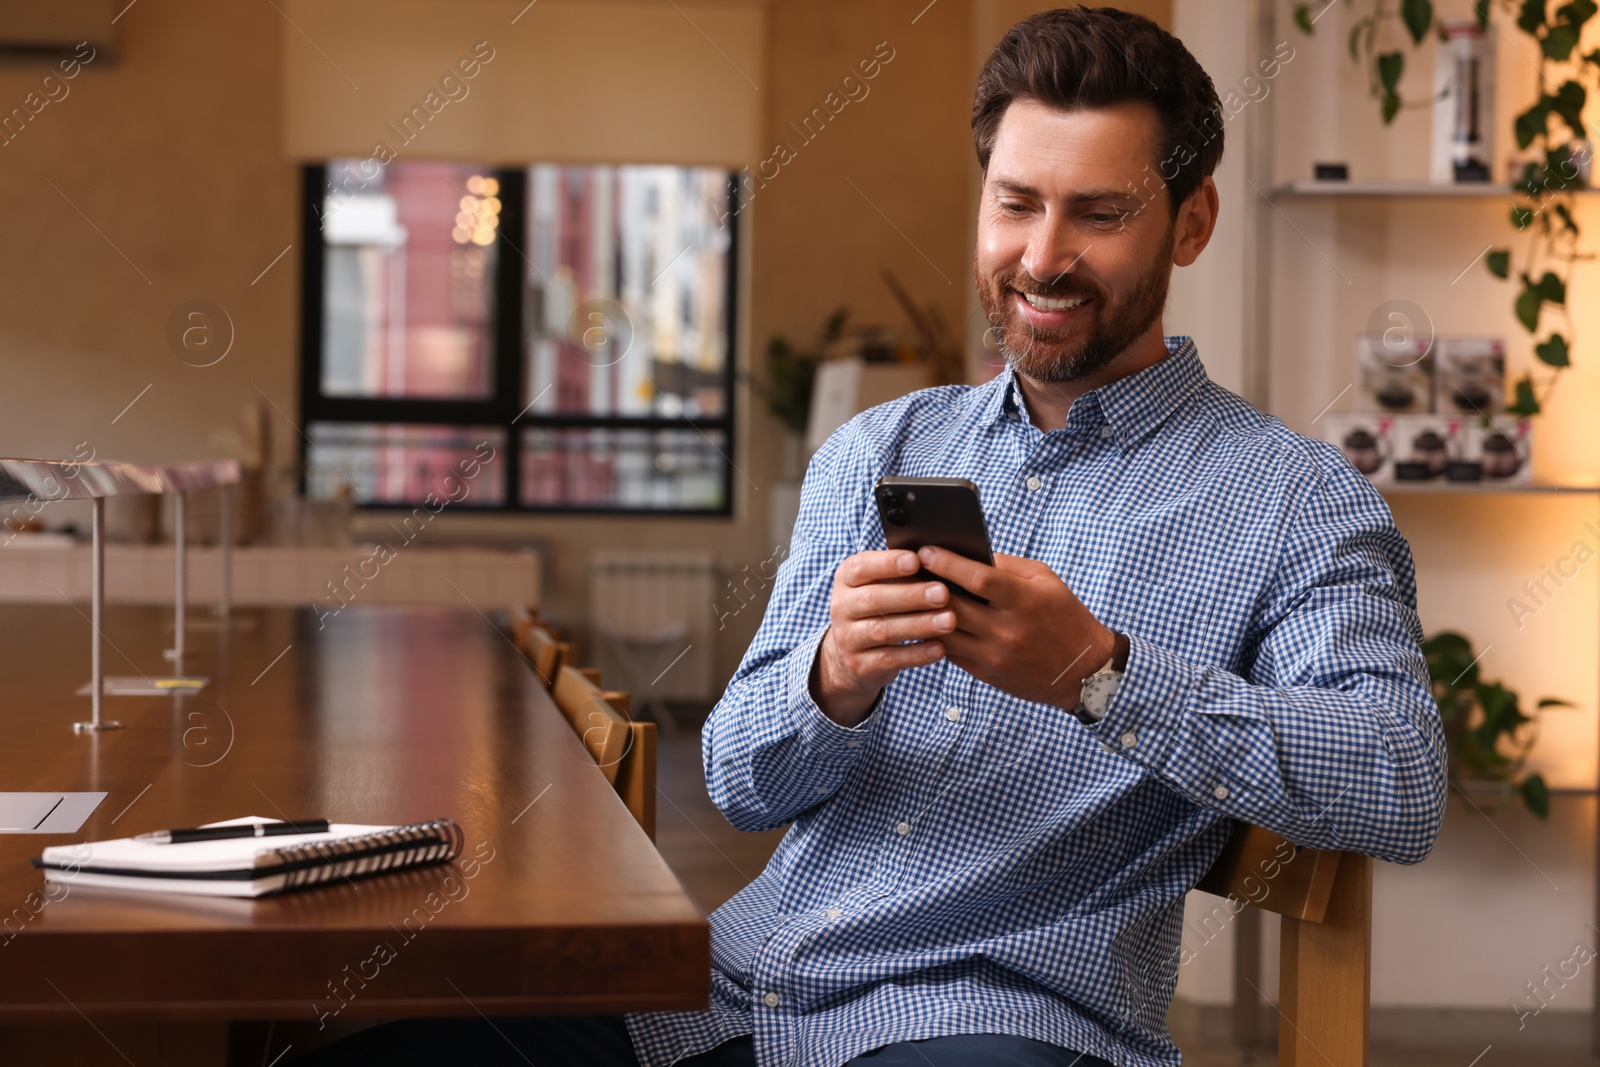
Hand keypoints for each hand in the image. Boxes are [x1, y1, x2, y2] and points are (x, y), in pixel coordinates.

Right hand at [810, 549, 953, 726]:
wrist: (852, 654)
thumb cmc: (878, 608)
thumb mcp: (879, 585)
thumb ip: (900, 572)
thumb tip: (937, 559)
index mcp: (846, 579)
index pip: (861, 567)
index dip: (887, 563)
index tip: (916, 560)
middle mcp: (841, 607)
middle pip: (874, 600)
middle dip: (911, 596)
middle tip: (943, 593)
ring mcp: (847, 638)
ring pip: (883, 631)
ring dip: (919, 625)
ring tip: (949, 620)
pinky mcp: (860, 665)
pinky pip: (889, 659)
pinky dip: (916, 654)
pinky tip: (940, 649)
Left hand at [917, 546, 1115, 709]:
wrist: (1083, 671)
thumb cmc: (1065, 617)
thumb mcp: (1046, 581)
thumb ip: (1008, 566)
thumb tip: (970, 553)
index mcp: (1025, 601)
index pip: (979, 579)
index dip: (949, 564)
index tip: (925, 551)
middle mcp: (1008, 630)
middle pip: (954, 606)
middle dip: (925, 586)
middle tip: (903, 570)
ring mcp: (995, 655)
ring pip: (945, 633)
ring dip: (922, 614)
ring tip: (905, 595)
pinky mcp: (987, 673)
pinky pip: (950, 652)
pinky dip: (933, 635)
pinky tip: (920, 620)